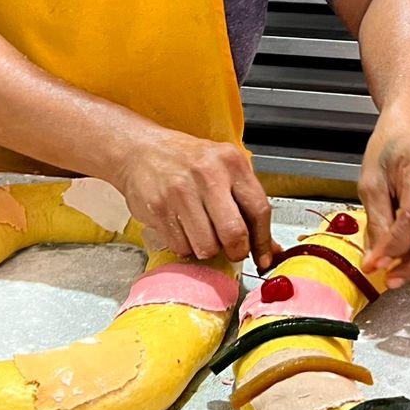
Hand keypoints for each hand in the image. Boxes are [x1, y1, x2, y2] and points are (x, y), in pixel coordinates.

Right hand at [110, 127, 273, 264]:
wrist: (141, 151)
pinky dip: (184, 246)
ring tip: (201, 232)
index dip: (263, 241)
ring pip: (206, 246)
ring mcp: (181, 191)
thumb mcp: (222, 170)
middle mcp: (208, 174)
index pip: (259, 210)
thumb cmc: (186, 161)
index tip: (263, 258)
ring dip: (206, 249)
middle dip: (235, 251)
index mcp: (231, 162)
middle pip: (234, 233)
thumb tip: (268, 248)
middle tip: (230, 249)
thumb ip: (246, 204)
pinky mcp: (159, 208)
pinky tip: (181, 227)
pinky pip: (181, 246)